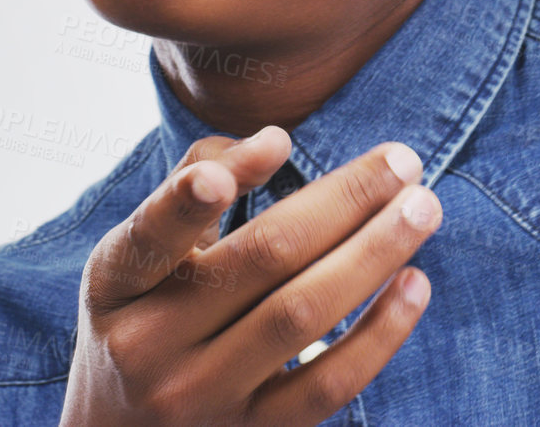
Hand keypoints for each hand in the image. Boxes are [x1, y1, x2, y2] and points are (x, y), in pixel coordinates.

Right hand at [59, 126, 442, 426]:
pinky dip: (380, 333)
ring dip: (374, 254)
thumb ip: (195, 180)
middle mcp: (149, 346)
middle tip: (405, 160)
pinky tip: (415, 282)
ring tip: (423, 207)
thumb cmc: (146, 314)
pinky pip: (328, 385)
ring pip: (301, 316)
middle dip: (343, 201)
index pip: (153, 236)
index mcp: (116, 286)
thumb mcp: (141, 253)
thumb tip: (274, 142)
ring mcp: (202, 397)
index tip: (278, 142)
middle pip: (261, 260)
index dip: (202, 192)